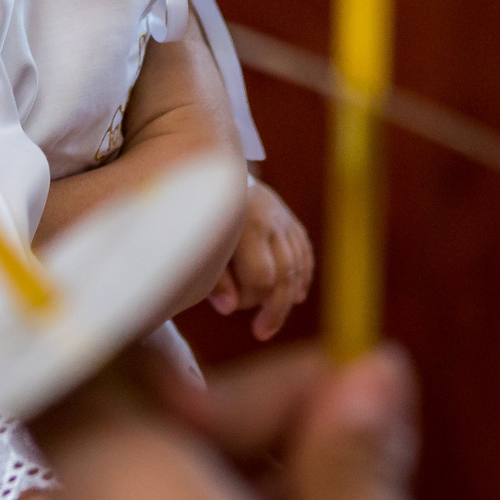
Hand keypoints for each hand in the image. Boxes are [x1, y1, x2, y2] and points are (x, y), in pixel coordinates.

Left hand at [206, 177, 314, 339]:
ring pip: (298, 264)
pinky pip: (304, 251)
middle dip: (275, 309)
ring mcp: (283, 217)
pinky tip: (297, 296)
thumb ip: (213, 277)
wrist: (209, 167)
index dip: (249, 299)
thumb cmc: (195, 213)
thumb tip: (229, 309)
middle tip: (262, 333)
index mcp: (246, 224)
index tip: (229, 308)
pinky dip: (303, 275)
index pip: (262, 277)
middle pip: (285, 274)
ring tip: (272, 321)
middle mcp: (271, 219)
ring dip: (289, 297)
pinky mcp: (288, 218)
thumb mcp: (197, 244)